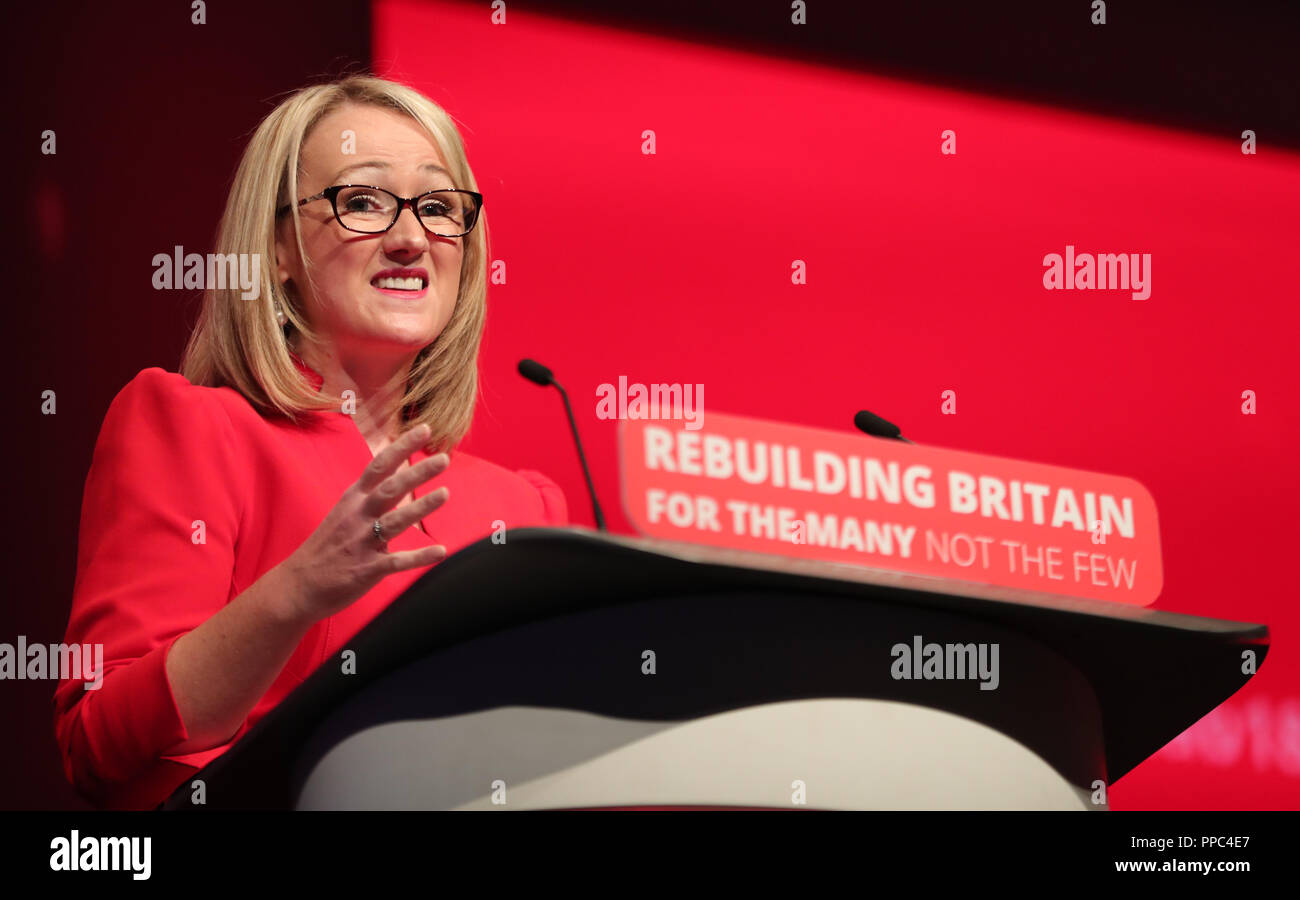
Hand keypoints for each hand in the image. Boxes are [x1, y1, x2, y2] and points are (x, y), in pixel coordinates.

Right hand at [277, 423, 450, 623]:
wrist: (296, 586)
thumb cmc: (326, 547)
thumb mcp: (344, 513)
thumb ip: (371, 498)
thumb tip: (400, 480)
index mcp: (353, 499)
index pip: (380, 466)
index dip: (402, 447)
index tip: (424, 429)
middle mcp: (357, 517)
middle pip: (390, 489)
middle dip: (417, 473)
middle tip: (444, 458)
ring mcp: (361, 543)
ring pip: (395, 521)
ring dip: (420, 507)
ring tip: (445, 493)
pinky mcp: (366, 569)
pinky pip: (397, 562)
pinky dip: (419, 557)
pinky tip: (441, 550)